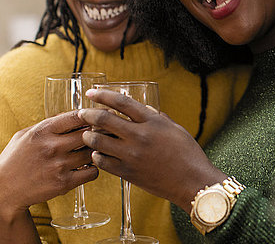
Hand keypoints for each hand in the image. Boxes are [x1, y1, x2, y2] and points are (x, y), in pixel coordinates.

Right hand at [0, 111, 97, 215]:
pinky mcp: (64, 183)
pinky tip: (86, 167)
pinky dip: (93, 169)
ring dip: (97, 151)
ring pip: (93, 152)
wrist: (3, 190)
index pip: (77, 116)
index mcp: (43, 131)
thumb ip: (50, 124)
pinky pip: (93, 172)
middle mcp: (52, 147)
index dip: (94, 113)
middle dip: (100, 132)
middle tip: (106, 133)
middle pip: (90, 133)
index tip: (104, 113)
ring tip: (93, 151)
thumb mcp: (26, 135)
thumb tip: (76, 116)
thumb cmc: (15, 160)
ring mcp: (59, 165)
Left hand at [79, 89, 226, 211]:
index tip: (92, 92)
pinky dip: (97, 156)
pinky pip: (103, 162)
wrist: (193, 181)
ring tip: (87, 134)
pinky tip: (98, 154)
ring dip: (89, 136)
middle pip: (104, 119)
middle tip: (82, 113)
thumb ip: (158, 117)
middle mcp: (140, 136)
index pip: (122, 102)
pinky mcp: (128, 173)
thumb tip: (144, 108)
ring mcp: (132, 155)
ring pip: (98, 141)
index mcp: (153, 122)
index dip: (103, 95)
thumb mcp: (176, 129)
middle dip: (88, 114)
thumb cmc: (188, 154)